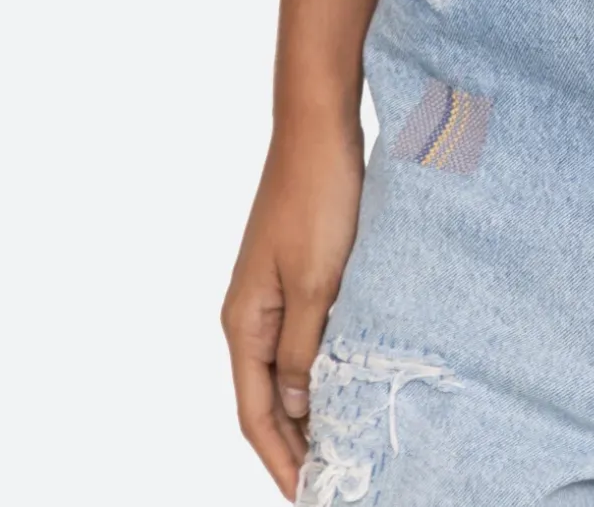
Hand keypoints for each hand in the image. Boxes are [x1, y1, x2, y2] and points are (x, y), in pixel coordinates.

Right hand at [223, 122, 364, 498]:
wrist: (321, 124)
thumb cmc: (318, 194)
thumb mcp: (317, 280)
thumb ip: (304, 348)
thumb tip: (295, 408)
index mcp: (244, 320)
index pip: (255, 413)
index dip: (280, 460)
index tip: (308, 497)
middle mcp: (252, 312)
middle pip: (266, 400)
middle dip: (293, 446)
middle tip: (330, 484)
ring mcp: (275, 292)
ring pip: (287, 371)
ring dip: (310, 410)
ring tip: (343, 448)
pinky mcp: (300, 272)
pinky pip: (304, 339)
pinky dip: (321, 370)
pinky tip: (349, 381)